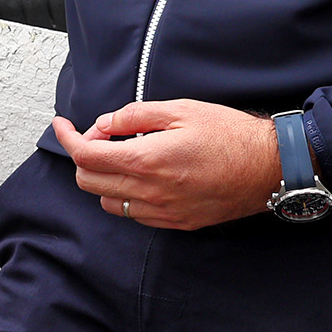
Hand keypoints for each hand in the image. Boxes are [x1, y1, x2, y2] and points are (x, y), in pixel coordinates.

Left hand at [50, 100, 282, 230]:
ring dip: (102, 177)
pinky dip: (125, 195)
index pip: (86, 155)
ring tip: (121, 153)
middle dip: (83, 155)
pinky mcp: (178, 222)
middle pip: (89, 181)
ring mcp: (163, 212)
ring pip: (108, 202)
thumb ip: (134, 115)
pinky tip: (140, 174)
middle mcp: (150, 192)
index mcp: (146, 160)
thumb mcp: (179, 109)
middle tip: (100, 134)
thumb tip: (104, 123)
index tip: (62, 124)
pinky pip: (134, 215)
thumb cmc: (229, 134)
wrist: (269, 167)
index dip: (67, 137)